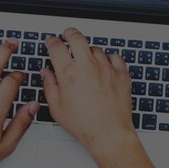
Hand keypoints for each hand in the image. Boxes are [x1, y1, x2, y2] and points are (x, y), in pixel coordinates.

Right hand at [41, 28, 137, 158]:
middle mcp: (88, 67)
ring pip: (96, 48)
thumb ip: (50, 86)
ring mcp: (106, 69)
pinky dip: (108, 58)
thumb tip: (47, 73)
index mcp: (69, 74)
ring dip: (89, 51)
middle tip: (68, 35)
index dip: (51, 41)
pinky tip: (104, 66)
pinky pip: (114, 57)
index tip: (51, 42)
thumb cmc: (85, 125)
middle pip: (77, 37)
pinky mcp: (121, 74)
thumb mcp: (57, 108)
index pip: (56, 47)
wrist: (109, 134)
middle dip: (69, 33)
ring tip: (87, 61)